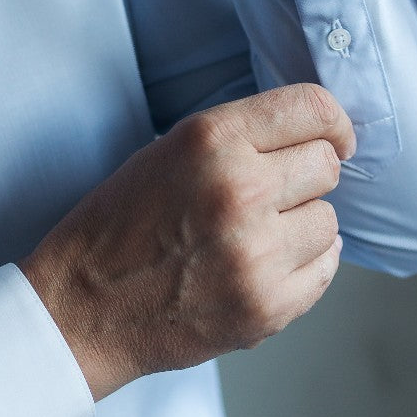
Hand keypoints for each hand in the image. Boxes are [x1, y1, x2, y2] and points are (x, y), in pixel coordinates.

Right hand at [19, 84, 353, 400]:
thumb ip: (239, 138)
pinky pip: (324, 270)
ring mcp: (257, 253)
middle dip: (305, 177)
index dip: (332, 123)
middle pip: (327, 166)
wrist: (82, 307)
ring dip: (300, 225)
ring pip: (330, 222)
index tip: (333, 138)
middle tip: (269, 194)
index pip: (313, 109)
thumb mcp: (166, 151)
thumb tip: (316, 138)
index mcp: (211, 140)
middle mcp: (239, 189)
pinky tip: (259, 265)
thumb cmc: (119, 225)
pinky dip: (301, 266)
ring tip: (253, 236)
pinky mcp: (267, 305)